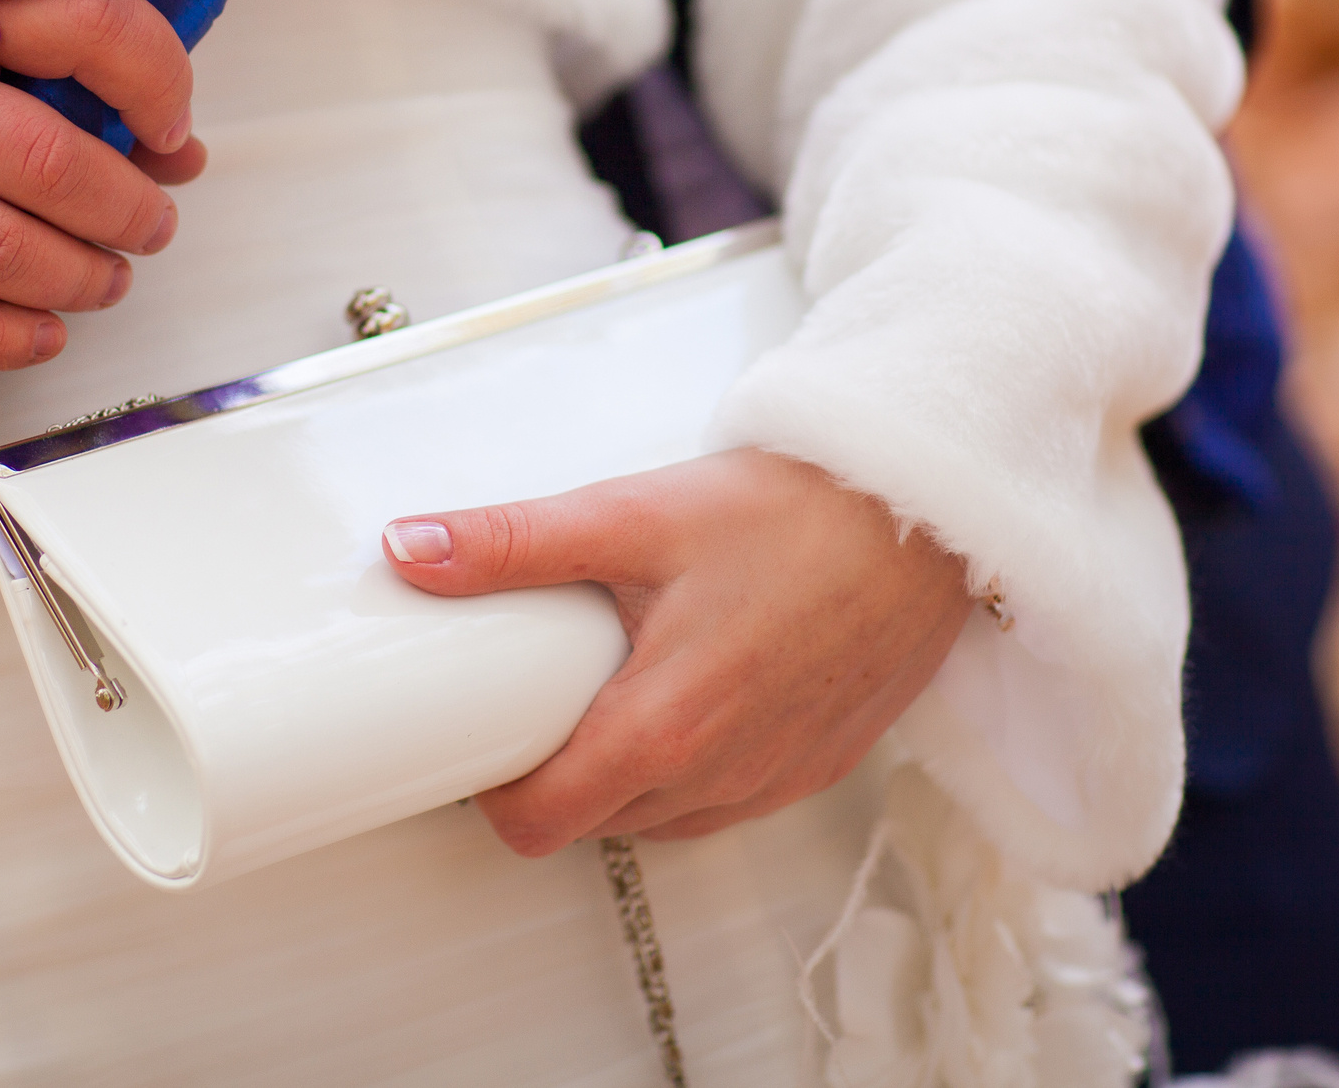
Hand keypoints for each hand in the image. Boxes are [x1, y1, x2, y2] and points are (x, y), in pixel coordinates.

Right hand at [0, 0, 207, 368]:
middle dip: (128, 202)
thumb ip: (40, 57)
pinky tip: (41, 332)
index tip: (174, 126)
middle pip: (48, 151)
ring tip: (109, 278)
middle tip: (154, 221)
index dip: (153, 77)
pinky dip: (7, 338)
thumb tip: (180, 141)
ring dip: (81, 274)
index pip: (75, 17)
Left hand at [382, 448, 974, 853]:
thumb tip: (413, 551)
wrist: (926, 513)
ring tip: (615, 684)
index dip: (492, 791)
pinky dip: (691, 766)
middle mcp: (722, 775)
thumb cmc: (798, 512)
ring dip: (624, 774)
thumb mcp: (633, 516)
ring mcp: (774, 778)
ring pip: (660, 820)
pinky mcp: (818, 765)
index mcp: (664, 728)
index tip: (483, 734)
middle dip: (555, 774)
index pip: (538, 825)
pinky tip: (689, 692)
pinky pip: (727, 800)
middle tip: (543, 693)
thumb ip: (513, 543)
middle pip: (594, 825)